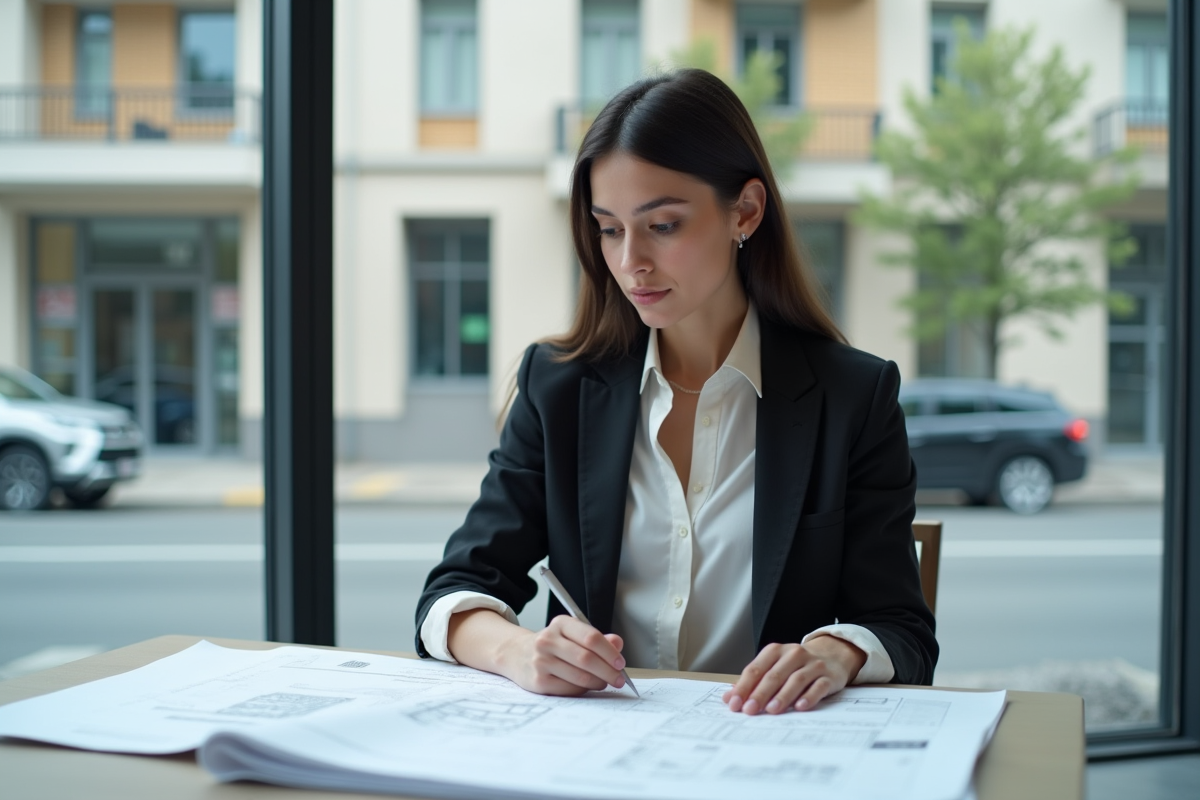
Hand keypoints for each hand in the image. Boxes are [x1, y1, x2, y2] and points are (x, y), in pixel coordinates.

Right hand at [498, 615, 627, 696]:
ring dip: (598, 682)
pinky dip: (583, 690)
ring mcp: (541, 661)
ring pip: (580, 676)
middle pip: (586, 658)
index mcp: (560, 624)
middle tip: (619, 678)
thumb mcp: (572, 634)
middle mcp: (547, 640)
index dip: (609, 652)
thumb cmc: (553, 645)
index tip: (620, 663)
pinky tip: (586, 686)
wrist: (517, 655)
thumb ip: (597, 639)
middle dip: (608, 671)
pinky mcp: (538, 681)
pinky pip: (570, 689)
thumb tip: (617, 643)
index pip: (591, 637)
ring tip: (604, 682)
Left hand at [722, 636, 866, 714]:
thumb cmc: (796, 665)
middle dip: (760, 693)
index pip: (756, 668)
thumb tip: (728, 697)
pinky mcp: (829, 676)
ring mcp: (812, 665)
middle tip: (750, 710)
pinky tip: (800, 707)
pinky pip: (818, 686)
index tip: (734, 704)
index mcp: (775, 651)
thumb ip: (752, 682)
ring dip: (783, 696)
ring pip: (796, 679)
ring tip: (772, 710)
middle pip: (774, 675)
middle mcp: (794, 655)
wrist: (832, 654)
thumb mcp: (774, 667)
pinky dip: (809, 696)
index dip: (744, 687)